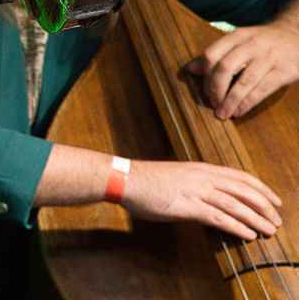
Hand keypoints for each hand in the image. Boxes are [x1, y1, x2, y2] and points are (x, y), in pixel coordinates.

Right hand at [124, 159, 282, 240]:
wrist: (126, 179)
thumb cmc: (147, 179)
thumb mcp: (178, 176)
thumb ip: (196, 185)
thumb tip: (210, 198)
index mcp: (202, 168)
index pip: (240, 177)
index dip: (261, 188)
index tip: (275, 199)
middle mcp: (203, 177)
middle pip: (243, 191)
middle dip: (264, 206)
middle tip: (277, 219)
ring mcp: (196, 191)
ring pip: (235, 205)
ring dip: (256, 218)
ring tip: (269, 230)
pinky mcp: (188, 206)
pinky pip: (219, 218)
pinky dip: (236, 226)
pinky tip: (247, 235)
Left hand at [185, 20, 298, 118]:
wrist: (297, 35)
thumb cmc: (263, 41)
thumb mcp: (240, 40)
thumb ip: (217, 53)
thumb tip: (191, 69)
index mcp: (237, 36)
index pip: (211, 54)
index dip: (204, 75)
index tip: (202, 90)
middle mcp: (252, 45)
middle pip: (224, 68)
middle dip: (215, 89)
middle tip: (212, 104)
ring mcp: (269, 58)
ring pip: (243, 82)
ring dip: (230, 101)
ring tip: (223, 113)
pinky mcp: (284, 72)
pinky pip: (262, 90)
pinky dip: (247, 103)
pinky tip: (240, 111)